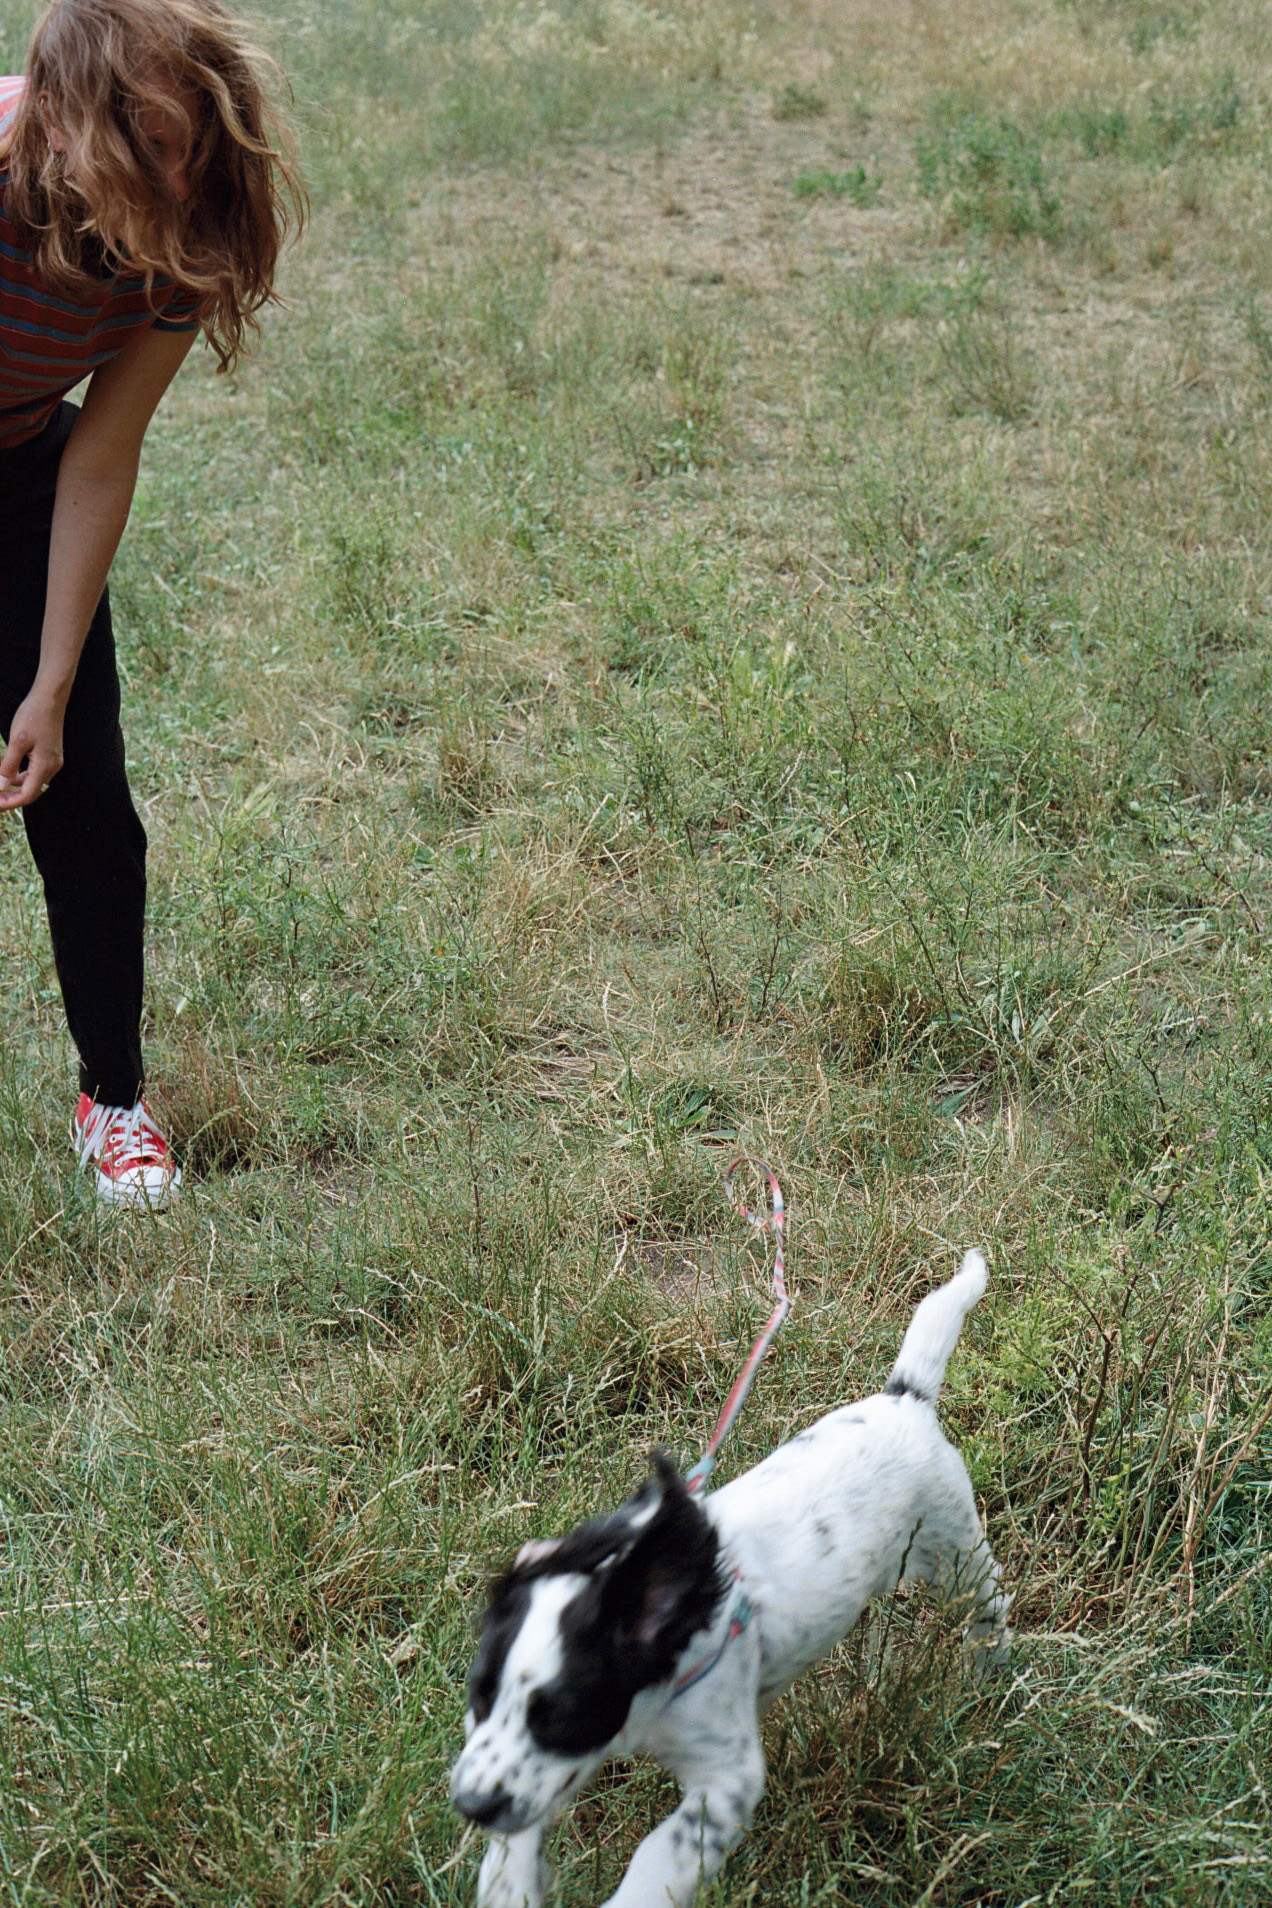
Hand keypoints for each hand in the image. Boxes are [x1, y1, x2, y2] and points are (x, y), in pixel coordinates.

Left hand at [0, 687, 65, 808]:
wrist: (49, 699)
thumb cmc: (33, 717)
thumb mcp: (17, 741)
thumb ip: (8, 766)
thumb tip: (0, 787)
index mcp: (44, 766)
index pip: (27, 795)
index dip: (9, 802)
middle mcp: (52, 767)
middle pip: (31, 793)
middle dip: (11, 798)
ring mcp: (52, 762)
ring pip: (32, 784)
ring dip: (15, 789)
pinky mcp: (50, 755)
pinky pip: (35, 773)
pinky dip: (21, 778)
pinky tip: (9, 775)